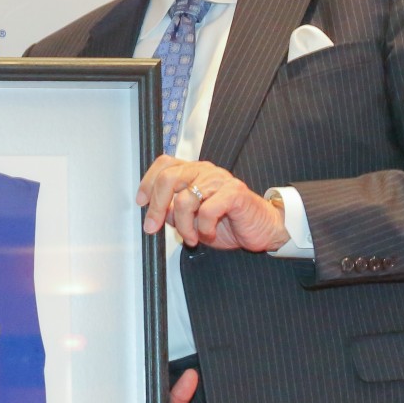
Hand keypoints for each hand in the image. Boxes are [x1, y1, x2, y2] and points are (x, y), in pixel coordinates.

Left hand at [136, 155, 288, 251]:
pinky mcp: (234, 193)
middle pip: (169, 178)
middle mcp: (205, 171)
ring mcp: (220, 180)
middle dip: (156, 207)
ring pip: (185, 199)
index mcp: (194, 172)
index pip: (165, 164)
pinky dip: (203, 228)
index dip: (148, 181)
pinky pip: (207, 210)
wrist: (261, 228)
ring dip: (183, 226)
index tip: (141, 202)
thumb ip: (174, 212)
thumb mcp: (192, 219)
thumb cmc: (228, 222)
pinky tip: (208, 234)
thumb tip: (154, 214)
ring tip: (191, 238)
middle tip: (152, 227)